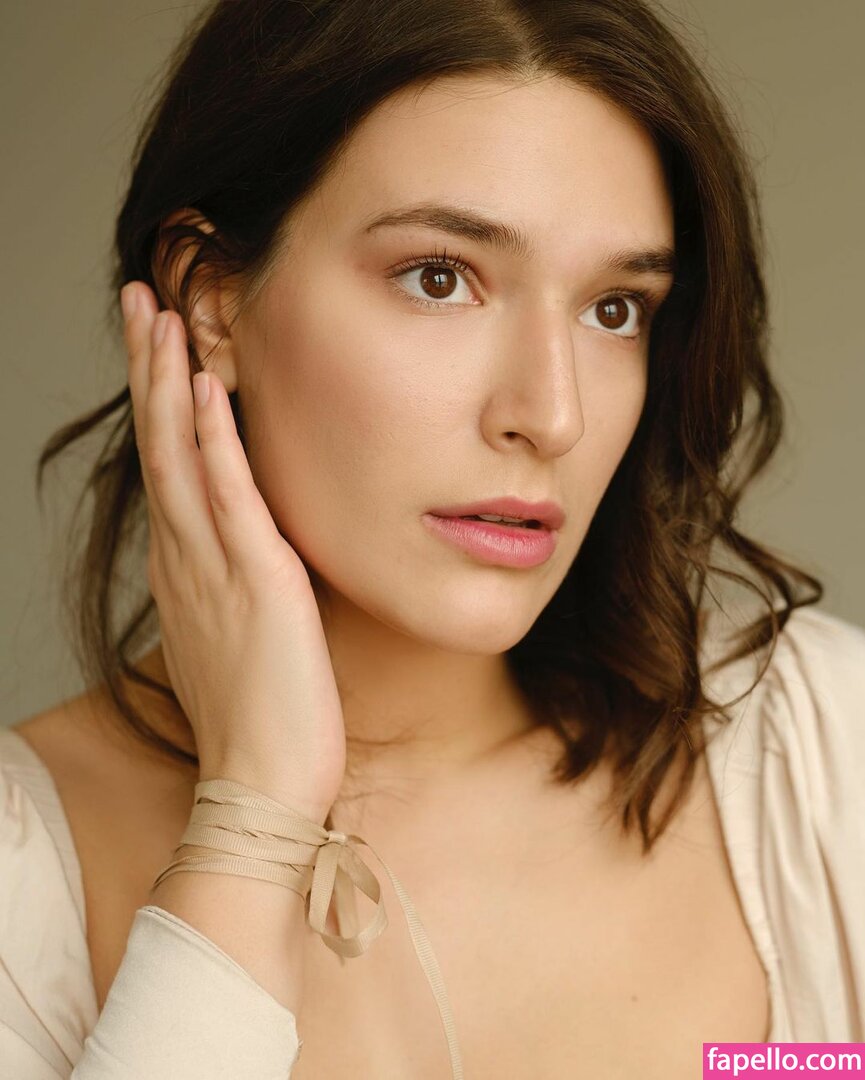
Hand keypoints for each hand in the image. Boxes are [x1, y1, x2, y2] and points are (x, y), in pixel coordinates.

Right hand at [122, 281, 345, 821]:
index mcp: (186, 570)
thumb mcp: (233, 637)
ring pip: (181, 458)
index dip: (156, 402)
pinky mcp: (256, 583)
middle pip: (160, 446)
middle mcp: (187, 560)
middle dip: (146, 369)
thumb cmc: (257, 717)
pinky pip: (229, 497)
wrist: (263, 785)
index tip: (155, 345)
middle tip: (138, 300)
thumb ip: (231, 586)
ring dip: (168, 382)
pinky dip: (213, 438)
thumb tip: (244, 551)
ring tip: (159, 315)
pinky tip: (205, 387)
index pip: (167, 467)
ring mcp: (215, 569)